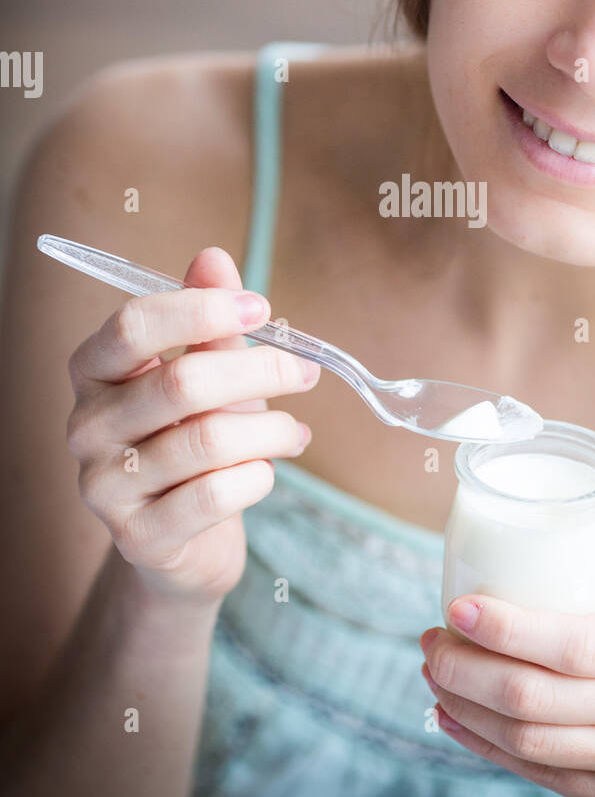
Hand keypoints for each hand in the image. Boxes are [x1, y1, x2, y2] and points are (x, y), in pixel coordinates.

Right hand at [66, 245, 319, 606]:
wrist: (186, 539)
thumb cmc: (195, 438)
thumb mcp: (206, 371)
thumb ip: (208, 318)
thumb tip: (212, 257)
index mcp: (94, 372)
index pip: (133, 326)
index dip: (203, 311)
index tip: (263, 309)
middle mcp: (86, 427)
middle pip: (182, 383)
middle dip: (260, 371)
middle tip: (305, 372)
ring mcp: (105, 487)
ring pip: (209, 441)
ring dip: (273, 430)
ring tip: (296, 432)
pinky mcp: (138, 538)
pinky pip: (217, 493)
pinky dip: (259, 476)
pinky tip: (266, 471)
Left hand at [419, 568, 594, 796]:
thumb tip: (545, 551)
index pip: (573, 641)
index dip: (505, 627)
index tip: (456, 606)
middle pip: (536, 697)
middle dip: (465, 669)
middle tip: (431, 641)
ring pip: (530, 743)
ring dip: (466, 709)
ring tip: (435, 675)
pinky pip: (544, 779)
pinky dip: (489, 750)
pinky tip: (457, 723)